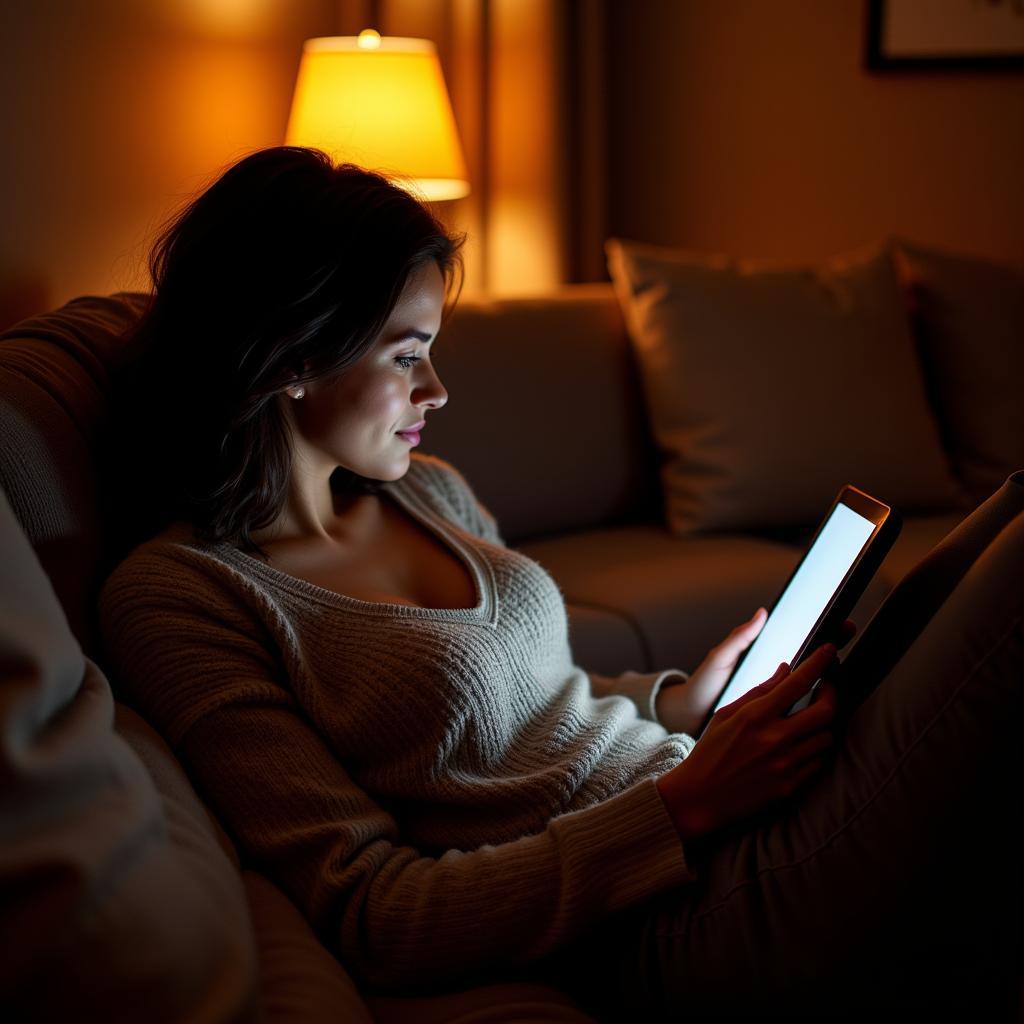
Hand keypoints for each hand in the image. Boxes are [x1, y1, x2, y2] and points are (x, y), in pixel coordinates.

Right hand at [655, 643, 839, 842]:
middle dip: (831, 695)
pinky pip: (819, 762)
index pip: (797, 683)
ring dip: (823, 725)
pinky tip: (802, 746)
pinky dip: (815, 750)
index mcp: (754, 716)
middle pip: (826, 711)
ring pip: (826, 737)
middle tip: (825, 689)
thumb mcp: (726, 715)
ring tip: (809, 721)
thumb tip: (786, 669)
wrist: (699, 798)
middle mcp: (774, 739)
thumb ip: (758, 691)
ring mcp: (785, 764)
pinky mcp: (790, 786)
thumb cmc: (710, 752)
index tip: (829, 651)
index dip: (819, 663)